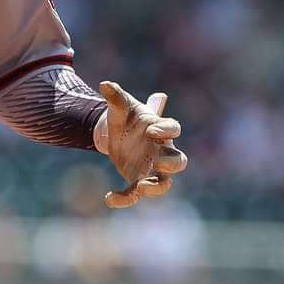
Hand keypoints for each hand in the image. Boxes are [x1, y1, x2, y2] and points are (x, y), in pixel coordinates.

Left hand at [97, 81, 186, 208]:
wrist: (116, 134)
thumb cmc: (126, 118)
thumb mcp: (120, 107)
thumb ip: (115, 97)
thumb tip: (104, 84)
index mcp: (160, 128)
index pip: (173, 128)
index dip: (166, 130)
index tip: (151, 131)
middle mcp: (162, 151)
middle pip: (179, 160)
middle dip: (171, 163)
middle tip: (159, 163)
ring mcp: (152, 169)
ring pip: (164, 183)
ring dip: (156, 187)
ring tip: (142, 187)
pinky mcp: (138, 181)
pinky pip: (136, 194)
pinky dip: (125, 199)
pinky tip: (109, 198)